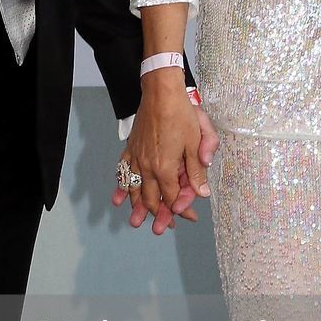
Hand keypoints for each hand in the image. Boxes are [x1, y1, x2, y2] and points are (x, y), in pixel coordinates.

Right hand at [112, 82, 219, 234]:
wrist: (160, 93)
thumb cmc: (181, 114)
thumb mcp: (196, 141)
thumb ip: (197, 170)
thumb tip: (202, 193)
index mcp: (165, 167)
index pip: (172, 198)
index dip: (181, 210)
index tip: (189, 217)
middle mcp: (148, 167)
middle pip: (151, 199)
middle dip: (157, 216)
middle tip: (163, 228)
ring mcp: (136, 158)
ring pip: (135, 190)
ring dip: (136, 208)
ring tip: (136, 222)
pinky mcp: (130, 149)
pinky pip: (123, 173)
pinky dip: (121, 187)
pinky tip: (118, 197)